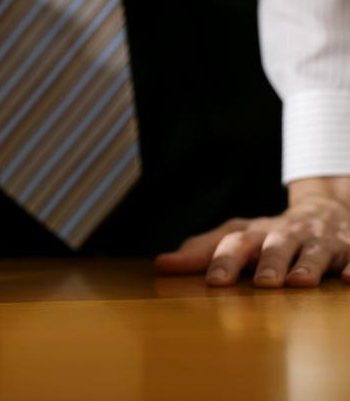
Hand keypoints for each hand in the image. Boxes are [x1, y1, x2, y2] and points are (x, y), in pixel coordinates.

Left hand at [155, 178, 349, 287]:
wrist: (326, 211)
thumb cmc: (270, 234)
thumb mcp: (237, 236)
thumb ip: (201, 251)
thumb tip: (162, 264)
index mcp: (255, 233)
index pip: (235, 242)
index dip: (224, 260)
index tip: (214, 282)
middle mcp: (285, 235)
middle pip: (275, 245)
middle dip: (269, 262)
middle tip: (263, 283)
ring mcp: (319, 241)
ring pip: (314, 251)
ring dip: (306, 264)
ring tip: (298, 281)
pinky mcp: (348, 249)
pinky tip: (348, 279)